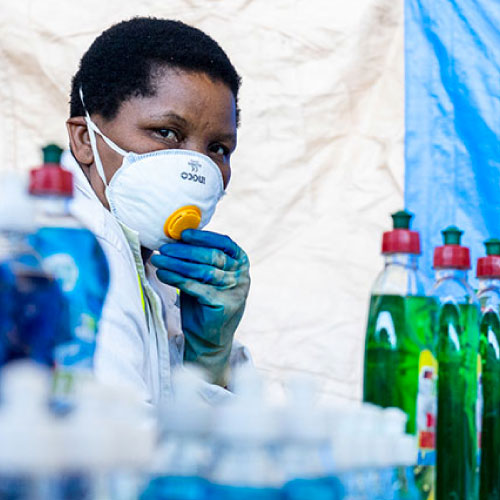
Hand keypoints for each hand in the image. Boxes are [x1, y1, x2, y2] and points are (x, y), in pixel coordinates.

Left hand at [150, 229, 249, 385]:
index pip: (224, 243)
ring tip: (158, 260)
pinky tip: (163, 275)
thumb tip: (175, 236)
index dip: (203, 237)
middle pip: (212, 256)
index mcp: (241, 261)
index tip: (183, 233)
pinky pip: (196, 287)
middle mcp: (242, 275)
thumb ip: (198, 257)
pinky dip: (177, 279)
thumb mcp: (205, 274)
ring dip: (177, 264)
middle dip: (185, 250)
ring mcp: (236, 290)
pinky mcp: (224, 305)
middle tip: (164, 248)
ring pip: (203, 271)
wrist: (208, 336)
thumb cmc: (203, 300)